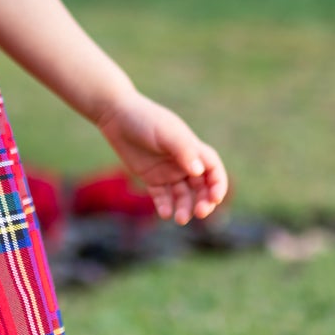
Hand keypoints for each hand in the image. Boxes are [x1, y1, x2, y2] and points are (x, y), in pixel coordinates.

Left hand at [94, 93, 228, 224]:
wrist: (116, 115)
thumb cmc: (145, 119)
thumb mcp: (166, 133)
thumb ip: (183, 151)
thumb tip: (199, 172)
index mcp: (192, 149)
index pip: (213, 170)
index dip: (218, 185)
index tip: (215, 198)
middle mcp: (183, 163)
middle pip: (201, 187)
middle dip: (204, 201)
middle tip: (199, 213)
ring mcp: (167, 171)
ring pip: (182, 195)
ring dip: (184, 207)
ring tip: (180, 219)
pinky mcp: (151, 178)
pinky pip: (161, 196)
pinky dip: (165, 206)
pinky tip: (164, 213)